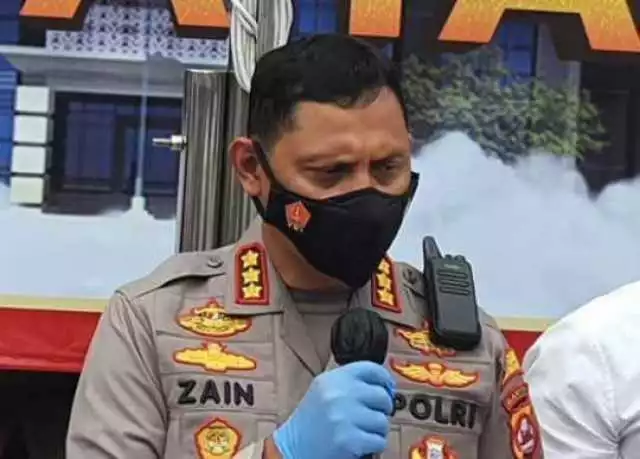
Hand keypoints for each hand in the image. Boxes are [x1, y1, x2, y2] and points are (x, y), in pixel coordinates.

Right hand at [273, 361, 394, 458]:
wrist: (293, 448)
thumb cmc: (311, 422)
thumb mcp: (324, 392)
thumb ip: (349, 384)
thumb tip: (384, 386)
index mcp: (332, 379)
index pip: (370, 369)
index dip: (384, 379)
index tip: (387, 387)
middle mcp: (338, 394)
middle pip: (381, 396)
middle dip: (382, 408)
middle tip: (373, 416)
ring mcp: (343, 417)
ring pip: (382, 420)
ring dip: (378, 430)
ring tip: (363, 431)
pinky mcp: (349, 440)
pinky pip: (379, 440)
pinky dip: (374, 445)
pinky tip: (361, 444)